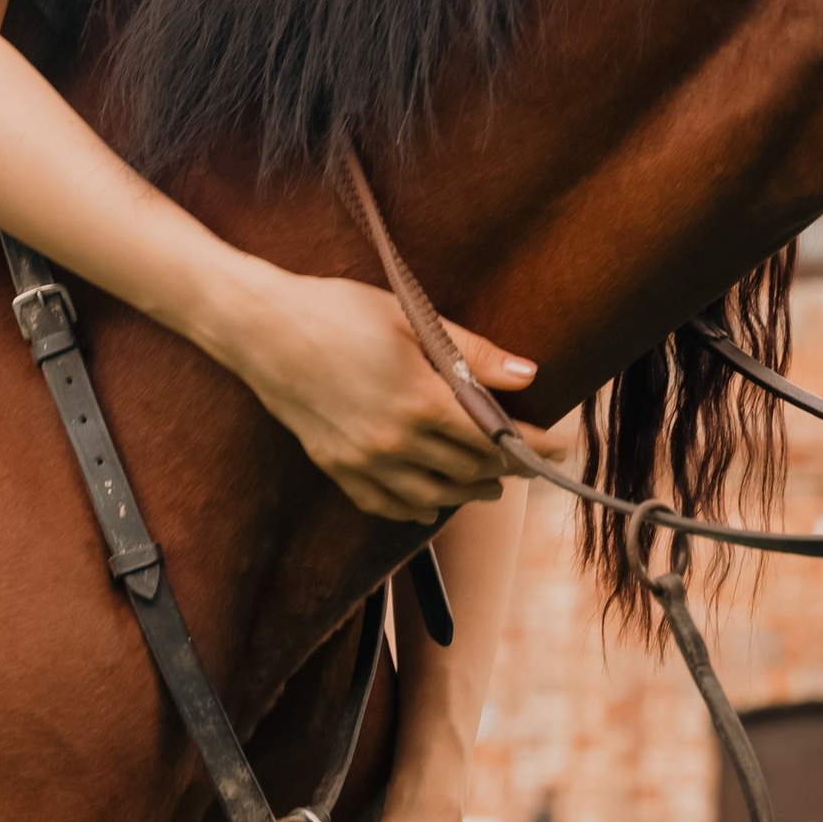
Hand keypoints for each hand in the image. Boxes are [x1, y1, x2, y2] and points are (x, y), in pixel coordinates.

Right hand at [218, 265, 553, 520]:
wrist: (260, 329)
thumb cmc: (336, 313)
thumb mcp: (411, 321)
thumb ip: (472, 355)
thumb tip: (527, 376)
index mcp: (420, 402)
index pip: (496, 438)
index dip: (535, 446)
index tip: (562, 447)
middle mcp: (396, 443)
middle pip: (470, 470)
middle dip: (509, 468)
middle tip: (532, 461)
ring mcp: (364, 461)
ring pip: (434, 495)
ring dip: (469, 491)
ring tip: (491, 485)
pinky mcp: (337, 468)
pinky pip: (386, 504)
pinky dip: (416, 508)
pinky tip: (431, 503)